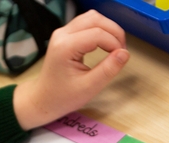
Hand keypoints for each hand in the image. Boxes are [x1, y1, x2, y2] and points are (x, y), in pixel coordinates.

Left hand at [13, 10, 128, 129]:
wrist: (43, 99)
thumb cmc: (63, 97)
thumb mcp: (89, 88)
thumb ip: (108, 69)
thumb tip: (125, 54)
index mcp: (65, 47)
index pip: (97, 34)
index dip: (114, 43)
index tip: (122, 58)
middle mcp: (62, 34)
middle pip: (95, 19)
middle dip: (114, 32)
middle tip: (121, 51)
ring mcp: (62, 32)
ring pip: (92, 18)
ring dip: (108, 29)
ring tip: (115, 47)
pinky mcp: (66, 34)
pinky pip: (86, 23)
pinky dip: (100, 30)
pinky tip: (105, 45)